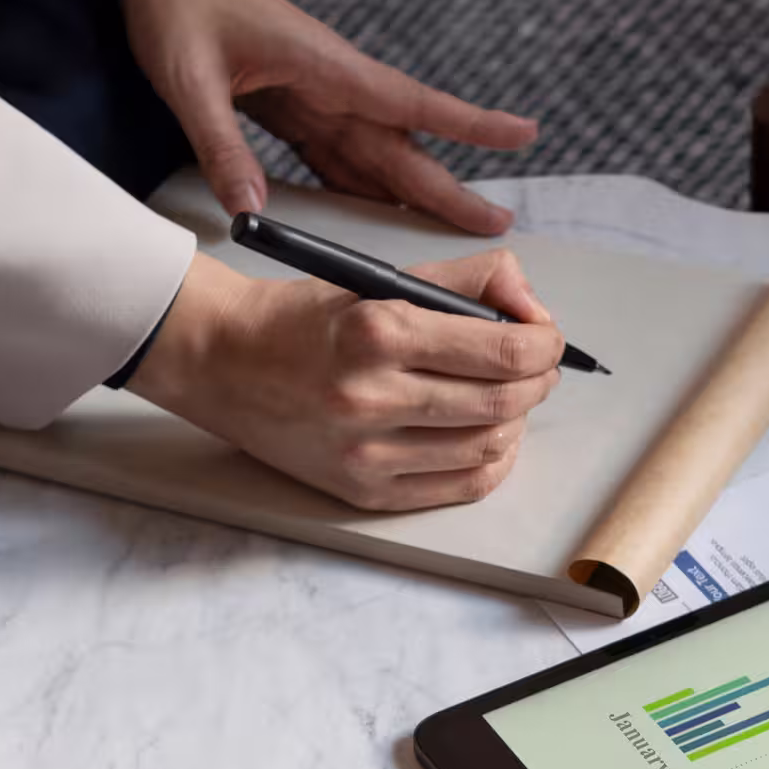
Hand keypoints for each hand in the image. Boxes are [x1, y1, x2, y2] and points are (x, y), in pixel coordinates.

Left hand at [76, 0, 538, 234]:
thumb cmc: (178, 5)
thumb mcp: (189, 79)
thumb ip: (221, 146)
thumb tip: (251, 210)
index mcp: (323, 66)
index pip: (410, 102)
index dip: (469, 123)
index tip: (523, 133)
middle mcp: (331, 83)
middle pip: (400, 145)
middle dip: (449, 186)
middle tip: (498, 223)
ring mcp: (315, 96)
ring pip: (373, 155)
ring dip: (410, 193)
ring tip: (449, 234)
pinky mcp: (292, 106)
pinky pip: (335, 155)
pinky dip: (359, 187)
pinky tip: (376, 217)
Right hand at [128, 248, 562, 509]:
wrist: (222, 362)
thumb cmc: (303, 318)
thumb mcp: (378, 279)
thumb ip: (464, 280)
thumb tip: (529, 304)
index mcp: (378, 332)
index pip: (503, 350)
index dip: (545, 343)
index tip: (546, 336)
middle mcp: (372, 397)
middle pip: (504, 401)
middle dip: (538, 381)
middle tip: (536, 366)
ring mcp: (366, 452)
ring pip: (489, 447)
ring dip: (518, 420)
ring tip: (508, 397)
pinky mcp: (362, 490)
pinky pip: (459, 487)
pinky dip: (492, 461)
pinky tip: (488, 437)